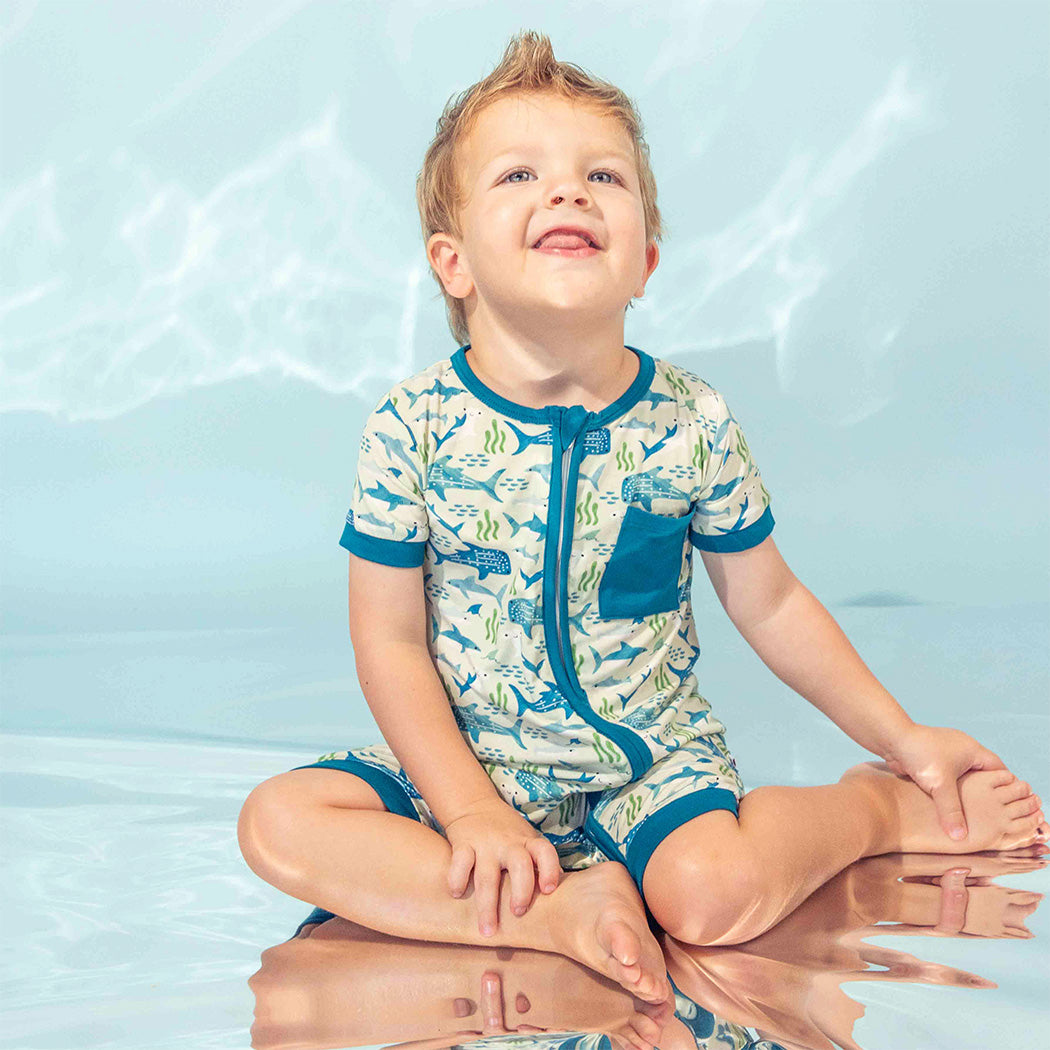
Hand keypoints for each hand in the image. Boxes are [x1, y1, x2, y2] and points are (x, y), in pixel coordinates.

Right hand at [443, 797, 562, 936]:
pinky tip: (457, 895)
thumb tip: (559, 898)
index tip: (549, 890)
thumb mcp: (527, 840)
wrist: (475, 805)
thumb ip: (538, 864)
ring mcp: (485, 843)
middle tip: (518, 913)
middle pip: (520, 866)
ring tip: (487, 931)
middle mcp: (509, 843)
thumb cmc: (508, 833)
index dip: (549, 870)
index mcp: (528, 842)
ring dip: (487, 906)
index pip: (545, 852)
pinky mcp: (463, 843)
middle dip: (521, 892)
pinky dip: (457, 880)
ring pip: (487, 876)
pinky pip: (460, 864)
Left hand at [883, 724, 1007, 840]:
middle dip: (988, 793)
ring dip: (967, 791)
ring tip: (972, 813)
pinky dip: (950, 788)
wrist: (892, 739)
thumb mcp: (939, 785)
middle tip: (993, 815)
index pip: (1001, 771)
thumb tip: (960, 837)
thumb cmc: (920, 754)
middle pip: (984, 774)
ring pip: (964, 776)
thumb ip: (951, 811)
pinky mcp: (933, 759)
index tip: (1008, 808)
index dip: (1007, 789)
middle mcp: (963, 750)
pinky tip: (949, 804)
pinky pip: (948, 776)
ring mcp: (948, 753)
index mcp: (973, 750)